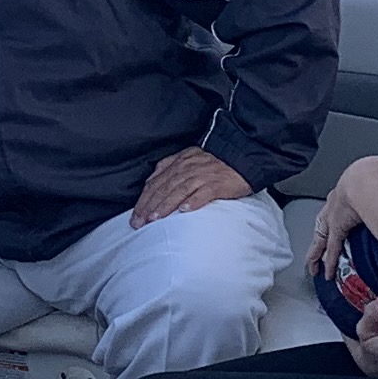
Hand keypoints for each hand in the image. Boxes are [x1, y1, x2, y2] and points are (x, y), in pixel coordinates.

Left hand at [130, 147, 250, 224]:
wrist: (242, 155)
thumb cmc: (214, 162)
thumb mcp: (188, 158)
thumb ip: (169, 166)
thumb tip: (151, 180)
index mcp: (179, 163)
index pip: (156, 183)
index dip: (143, 200)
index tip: (135, 215)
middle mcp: (188, 168)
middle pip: (164, 188)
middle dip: (149, 206)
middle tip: (139, 222)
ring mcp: (203, 176)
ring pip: (179, 191)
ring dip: (166, 205)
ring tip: (155, 219)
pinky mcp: (217, 184)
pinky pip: (204, 193)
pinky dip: (193, 201)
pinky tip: (185, 211)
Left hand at [309, 160, 377, 281]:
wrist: (366, 177)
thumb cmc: (374, 173)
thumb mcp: (376, 179)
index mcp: (345, 191)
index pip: (337, 207)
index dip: (335, 217)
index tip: (335, 224)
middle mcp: (335, 204)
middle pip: (322, 225)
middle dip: (319, 240)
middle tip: (314, 252)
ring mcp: (333, 217)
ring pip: (321, 238)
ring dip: (317, 254)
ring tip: (314, 268)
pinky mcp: (337, 229)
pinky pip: (331, 248)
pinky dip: (329, 262)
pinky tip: (327, 273)